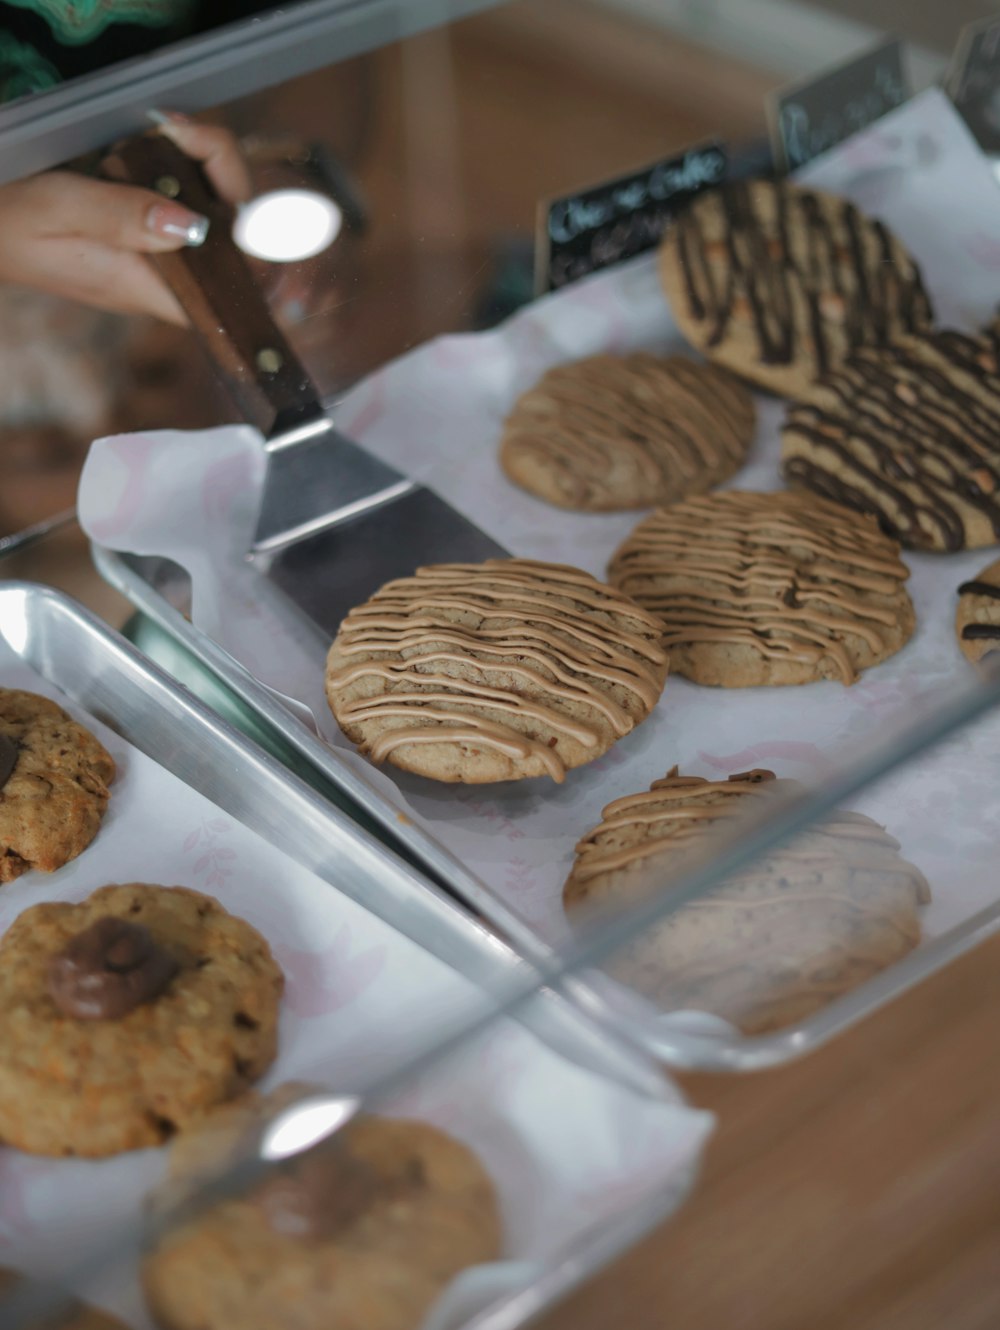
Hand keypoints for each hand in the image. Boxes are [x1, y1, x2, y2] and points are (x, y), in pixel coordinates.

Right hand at [0, 116, 251, 323]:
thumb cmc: (14, 223)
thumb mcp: (62, 210)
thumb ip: (124, 217)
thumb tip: (193, 226)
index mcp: (154, 288)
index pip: (236, 286)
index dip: (257, 243)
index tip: (236, 186)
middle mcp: (169, 278)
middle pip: (236, 238)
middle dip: (225, 174)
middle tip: (184, 129)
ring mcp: (164, 255)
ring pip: (219, 212)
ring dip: (206, 160)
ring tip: (168, 125)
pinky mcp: (154, 233)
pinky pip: (192, 200)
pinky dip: (187, 161)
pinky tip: (163, 136)